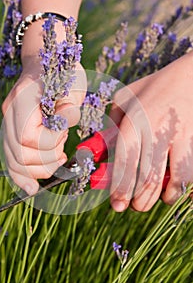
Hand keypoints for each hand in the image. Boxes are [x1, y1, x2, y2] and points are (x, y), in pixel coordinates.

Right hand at [1, 61, 85, 194]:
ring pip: (12, 161)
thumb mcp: (73, 84)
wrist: (45, 62)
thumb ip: (69, 108)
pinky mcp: (12, 130)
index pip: (28, 137)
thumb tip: (63, 126)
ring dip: (37, 170)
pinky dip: (21, 175)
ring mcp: (7, 122)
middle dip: (46, 162)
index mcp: (23, 99)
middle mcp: (9, 113)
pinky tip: (32, 187)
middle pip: (18, 154)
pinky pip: (11, 158)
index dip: (49, 142)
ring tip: (58, 160)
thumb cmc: (63, 71)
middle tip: (63, 155)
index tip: (64, 133)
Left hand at [109, 51, 192, 211]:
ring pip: (172, 178)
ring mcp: (180, 136)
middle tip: (131, 207)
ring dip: (160, 197)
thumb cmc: (153, 86)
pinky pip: (188, 172)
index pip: (126, 159)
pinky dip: (180, 187)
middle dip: (138, 199)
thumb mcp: (125, 98)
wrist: (191, 76)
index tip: (116, 204)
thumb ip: (111, 123)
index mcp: (136, 119)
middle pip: (147, 175)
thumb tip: (98, 150)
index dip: (120, 186)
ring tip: (150, 203)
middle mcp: (158, 129)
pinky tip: (171, 192)